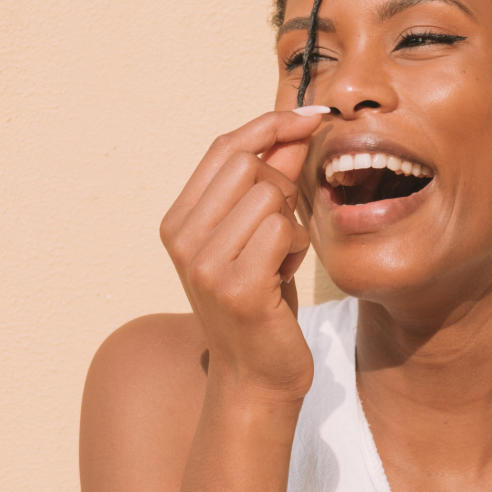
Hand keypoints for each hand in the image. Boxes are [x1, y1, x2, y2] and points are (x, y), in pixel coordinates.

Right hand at [160, 108, 326, 400]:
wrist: (256, 375)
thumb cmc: (261, 298)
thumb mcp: (259, 230)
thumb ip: (273, 177)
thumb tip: (296, 125)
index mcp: (179, 219)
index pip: (224, 146)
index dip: (271, 124)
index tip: (313, 115)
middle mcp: (181, 238)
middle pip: (248, 163)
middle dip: (283, 182)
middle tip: (286, 224)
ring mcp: (203, 263)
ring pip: (270, 194)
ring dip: (291, 222)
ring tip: (280, 257)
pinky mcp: (235, 287)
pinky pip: (283, 229)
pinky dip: (297, 246)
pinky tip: (284, 275)